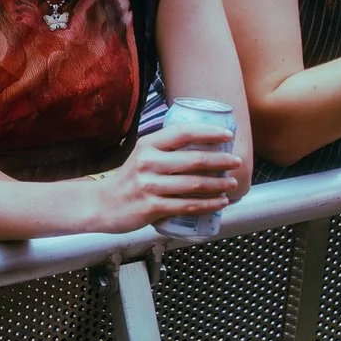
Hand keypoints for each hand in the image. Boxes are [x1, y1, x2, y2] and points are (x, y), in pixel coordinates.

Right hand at [94, 125, 243, 233]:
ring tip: (232, 183)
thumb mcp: (143, 155)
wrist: (104, 204)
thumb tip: (203, 142)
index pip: (183, 132)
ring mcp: (149, 186)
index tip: (227, 135)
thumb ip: (166, 148)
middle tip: (236, 162)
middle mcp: (148, 162)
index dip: (208, 132)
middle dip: (221, 161)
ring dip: (218, 184)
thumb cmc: (130, 178)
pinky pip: (187, 206)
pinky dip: (208, 204)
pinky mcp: (152, 207)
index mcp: (148, 144)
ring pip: (194, 185)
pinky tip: (220, 202)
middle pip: (194, 160)